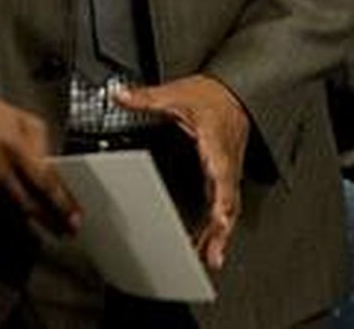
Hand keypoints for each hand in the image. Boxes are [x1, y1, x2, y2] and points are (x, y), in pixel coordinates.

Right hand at [0, 95, 80, 234]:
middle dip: (51, 221)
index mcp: (16, 148)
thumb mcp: (24, 119)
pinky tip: (24, 220)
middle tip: (67, 230)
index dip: (62, 203)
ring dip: (33, 223)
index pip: (44, 183)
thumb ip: (42, 143)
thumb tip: (54, 166)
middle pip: (30, 205)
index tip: (74, 217)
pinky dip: (12, 217)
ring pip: (12, 212)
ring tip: (51, 228)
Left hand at [115, 75, 248, 271]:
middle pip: (227, 200)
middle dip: (222, 229)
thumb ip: (148, 98)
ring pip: (228, 207)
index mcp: (214, 143)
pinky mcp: (223, 177)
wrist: (233, 94)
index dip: (222, 199)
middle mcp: (224, 162)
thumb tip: (120, 96)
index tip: (220, 219)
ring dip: (220, 234)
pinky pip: (224, 205)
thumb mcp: (177, 94)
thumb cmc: (211, 97)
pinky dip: (217, 226)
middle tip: (213, 254)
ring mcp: (226, 172)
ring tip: (209, 258)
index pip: (222, 174)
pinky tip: (207, 243)